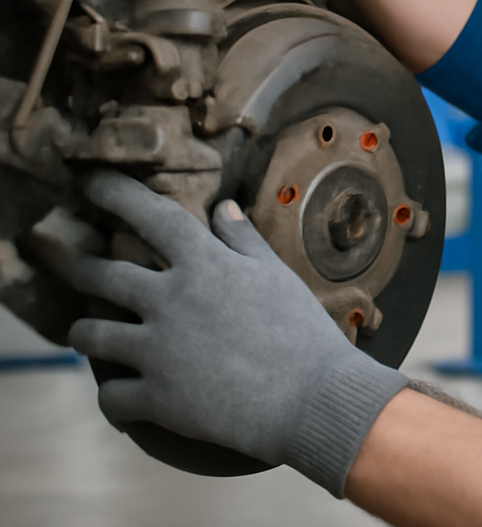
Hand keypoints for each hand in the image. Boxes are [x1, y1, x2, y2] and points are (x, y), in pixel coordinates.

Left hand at [68, 170, 407, 495]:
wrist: (309, 397)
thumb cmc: (300, 329)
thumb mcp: (275, 273)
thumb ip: (242, 239)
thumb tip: (222, 207)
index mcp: (203, 263)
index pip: (148, 215)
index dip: (113, 192)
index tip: (90, 180)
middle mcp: (170, 300)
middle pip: (100, 275)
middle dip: (79, 266)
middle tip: (74, 263)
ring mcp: (158, 350)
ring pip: (90, 335)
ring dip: (84, 332)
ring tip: (87, 332)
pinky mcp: (156, 398)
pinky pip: (110, 394)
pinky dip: (111, 392)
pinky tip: (119, 390)